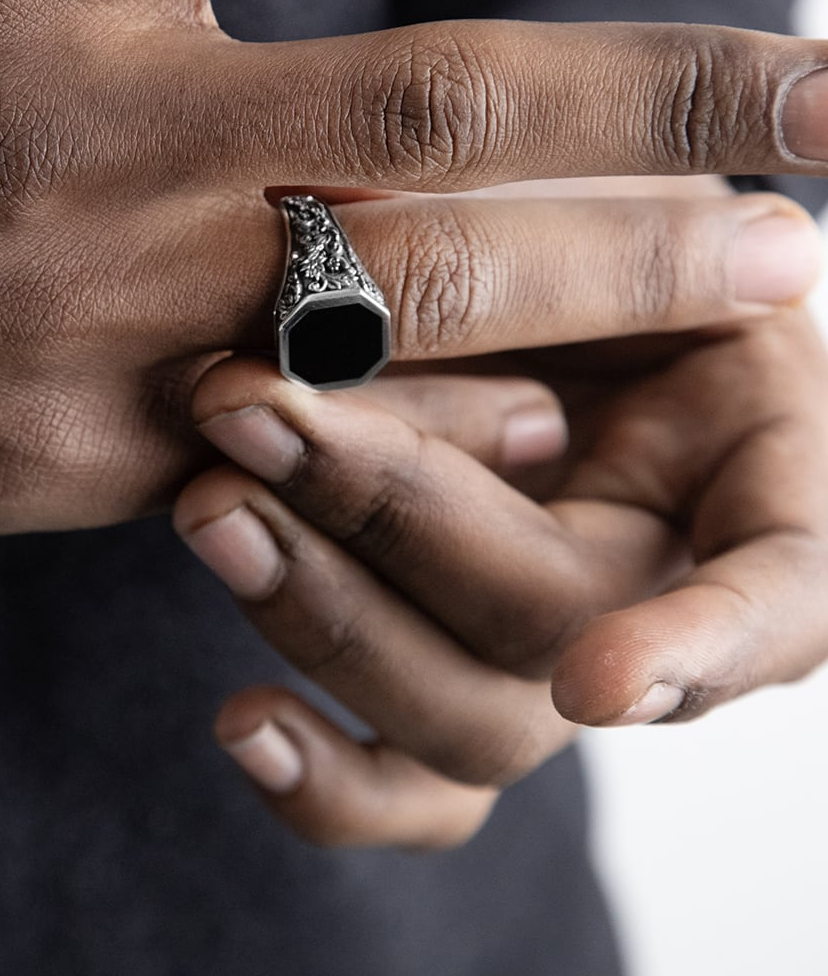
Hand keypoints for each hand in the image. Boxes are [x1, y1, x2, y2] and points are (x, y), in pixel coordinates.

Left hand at [172, 231, 827, 847]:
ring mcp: (555, 650)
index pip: (779, 585)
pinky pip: (405, 787)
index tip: (597, 680)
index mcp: (756, 462)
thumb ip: (596, 232)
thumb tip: (654, 243)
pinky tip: (239, 727)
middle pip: (552, 624)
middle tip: (249, 410)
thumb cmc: (583, 202)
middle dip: (393, 521)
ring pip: (468, 718)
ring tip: (206, 502)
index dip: (704, 644)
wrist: (516, 252)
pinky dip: (324, 779)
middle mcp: (663, 580)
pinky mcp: (456, 685)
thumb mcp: (600, 189)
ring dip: (325, 614)